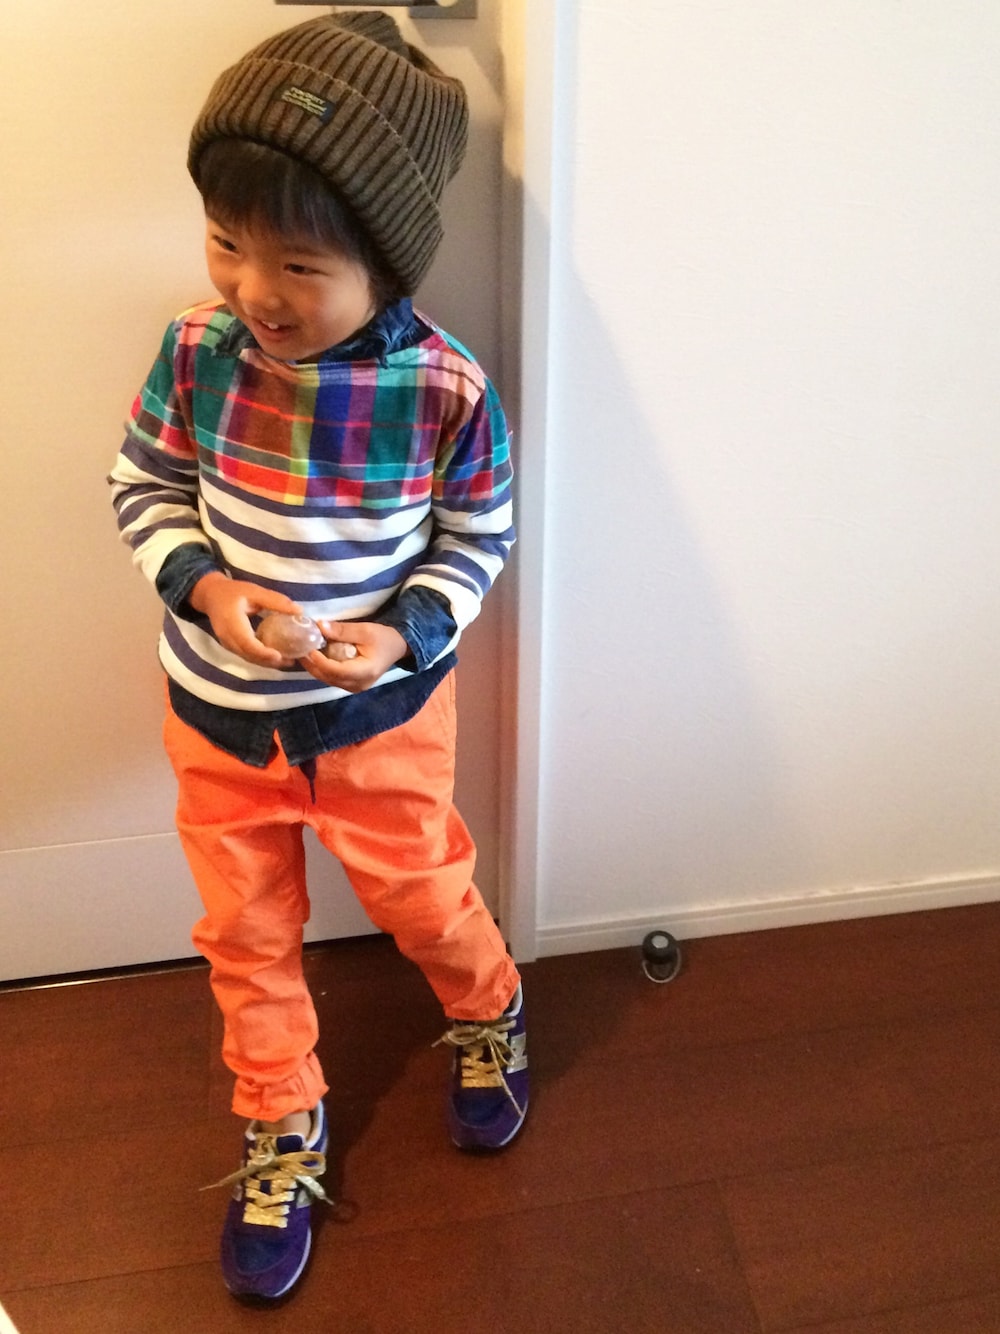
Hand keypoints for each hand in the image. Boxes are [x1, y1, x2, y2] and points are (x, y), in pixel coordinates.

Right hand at [188, 573, 304, 667]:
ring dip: (266, 662)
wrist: (210, 595)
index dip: (263, 652)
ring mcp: (227, 643)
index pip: (247, 643)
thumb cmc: (233, 592)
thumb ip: (275, 601)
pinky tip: (275, 656)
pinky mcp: (230, 646)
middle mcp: (227, 637)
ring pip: (247, 658)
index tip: (279, 656)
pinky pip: (246, 655)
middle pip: (248, 655)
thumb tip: (299, 611)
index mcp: (231, 622)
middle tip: (291, 661)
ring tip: (287, 661)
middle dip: (269, 661)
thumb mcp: (254, 591)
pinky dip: (260, 658)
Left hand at [300, 621, 408, 693]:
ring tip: (302, 652)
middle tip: (298, 648)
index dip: (320, 661)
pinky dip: (320, 668)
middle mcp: (358, 685)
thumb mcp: (365, 630)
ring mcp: (353, 687)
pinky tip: (313, 657)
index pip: (336, 670)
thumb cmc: (383, 638)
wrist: (396, 647)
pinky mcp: (350, 685)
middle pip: (328, 677)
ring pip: (327, 679)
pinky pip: (331, 678)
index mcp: (365, 672)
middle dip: (312, 664)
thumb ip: (342, 630)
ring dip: (314, 667)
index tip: (308, 648)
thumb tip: (319, 626)